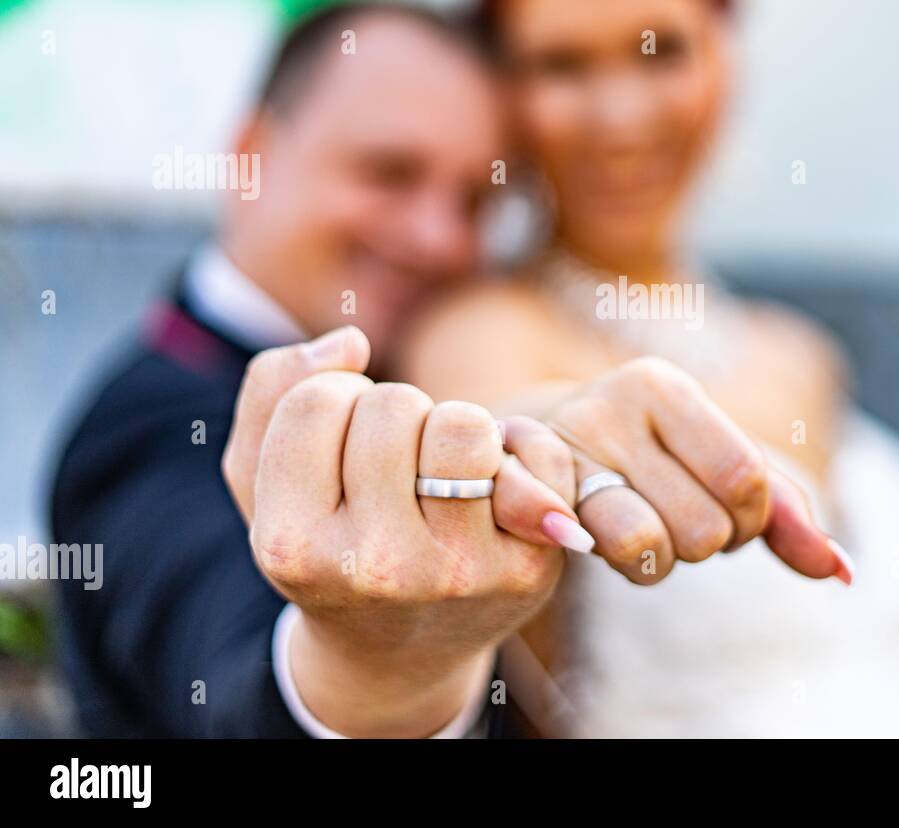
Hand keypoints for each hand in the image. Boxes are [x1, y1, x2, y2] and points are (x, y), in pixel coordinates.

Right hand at [222, 326, 582, 736]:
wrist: (395, 653)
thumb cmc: (327, 543)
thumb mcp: (263, 479)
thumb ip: (274, 389)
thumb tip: (352, 341)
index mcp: (294, 546)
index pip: (318, 401)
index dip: (334, 399)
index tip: (339, 441)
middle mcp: (378, 567)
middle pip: (395, 406)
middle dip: (394, 416)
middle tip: (393, 463)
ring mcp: (459, 572)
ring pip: (463, 424)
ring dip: (452, 427)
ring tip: (439, 467)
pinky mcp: (528, 568)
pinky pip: (537, 449)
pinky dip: (521, 445)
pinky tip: (494, 481)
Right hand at [545, 356, 853, 584]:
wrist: (537, 449)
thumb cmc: (652, 458)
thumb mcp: (717, 465)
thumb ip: (786, 514)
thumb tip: (843, 571)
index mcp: (664, 385)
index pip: (745, 477)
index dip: (750, 517)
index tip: (728, 509)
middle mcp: (610, 406)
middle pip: (704, 527)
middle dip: (706, 542)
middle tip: (677, 516)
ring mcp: (564, 454)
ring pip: (649, 549)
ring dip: (661, 561)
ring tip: (647, 529)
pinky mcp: (532, 496)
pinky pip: (602, 558)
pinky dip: (624, 564)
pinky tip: (608, 542)